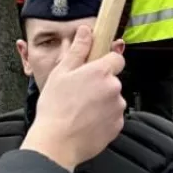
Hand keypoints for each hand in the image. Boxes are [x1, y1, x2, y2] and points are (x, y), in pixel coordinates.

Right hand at [21, 24, 125, 171]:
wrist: (57, 142)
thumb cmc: (55, 107)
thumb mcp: (61, 72)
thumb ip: (78, 50)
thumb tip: (87, 30)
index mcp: (100, 72)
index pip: (116, 57)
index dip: (106, 60)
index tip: (95, 66)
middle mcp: (114, 88)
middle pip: (112, 79)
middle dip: (99, 83)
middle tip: (77, 92)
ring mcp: (118, 108)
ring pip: (112, 98)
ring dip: (101, 101)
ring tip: (79, 109)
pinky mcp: (118, 126)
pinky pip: (112, 116)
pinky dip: (102, 117)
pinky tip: (85, 120)